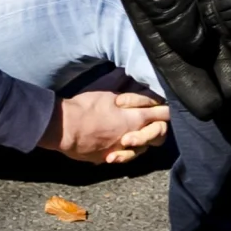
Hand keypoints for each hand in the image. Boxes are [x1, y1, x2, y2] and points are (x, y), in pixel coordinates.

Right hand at [41, 75, 170, 164]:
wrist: (64, 128)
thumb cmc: (86, 107)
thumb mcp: (106, 90)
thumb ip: (122, 83)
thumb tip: (128, 73)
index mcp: (136, 118)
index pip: (163, 114)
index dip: (166, 109)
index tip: (165, 106)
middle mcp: (134, 135)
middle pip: (160, 135)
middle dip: (159, 127)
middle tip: (150, 119)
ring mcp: (122, 149)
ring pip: (144, 148)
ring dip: (142, 140)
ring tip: (132, 131)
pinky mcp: (109, 158)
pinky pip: (125, 157)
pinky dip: (125, 152)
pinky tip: (117, 144)